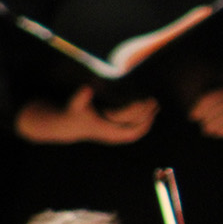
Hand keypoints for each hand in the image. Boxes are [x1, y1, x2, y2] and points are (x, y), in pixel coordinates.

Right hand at [15, 86, 157, 143]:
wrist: (66, 125)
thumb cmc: (73, 113)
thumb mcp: (75, 104)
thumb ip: (80, 97)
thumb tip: (87, 88)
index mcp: (106, 131)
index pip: (130, 130)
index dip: (140, 120)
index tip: (147, 105)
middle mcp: (112, 135)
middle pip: (135, 131)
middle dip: (146, 118)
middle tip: (155, 103)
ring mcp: (114, 135)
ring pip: (135, 132)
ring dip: (146, 120)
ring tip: (155, 106)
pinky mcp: (114, 132)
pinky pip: (132, 130)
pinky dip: (141, 123)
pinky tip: (149, 112)